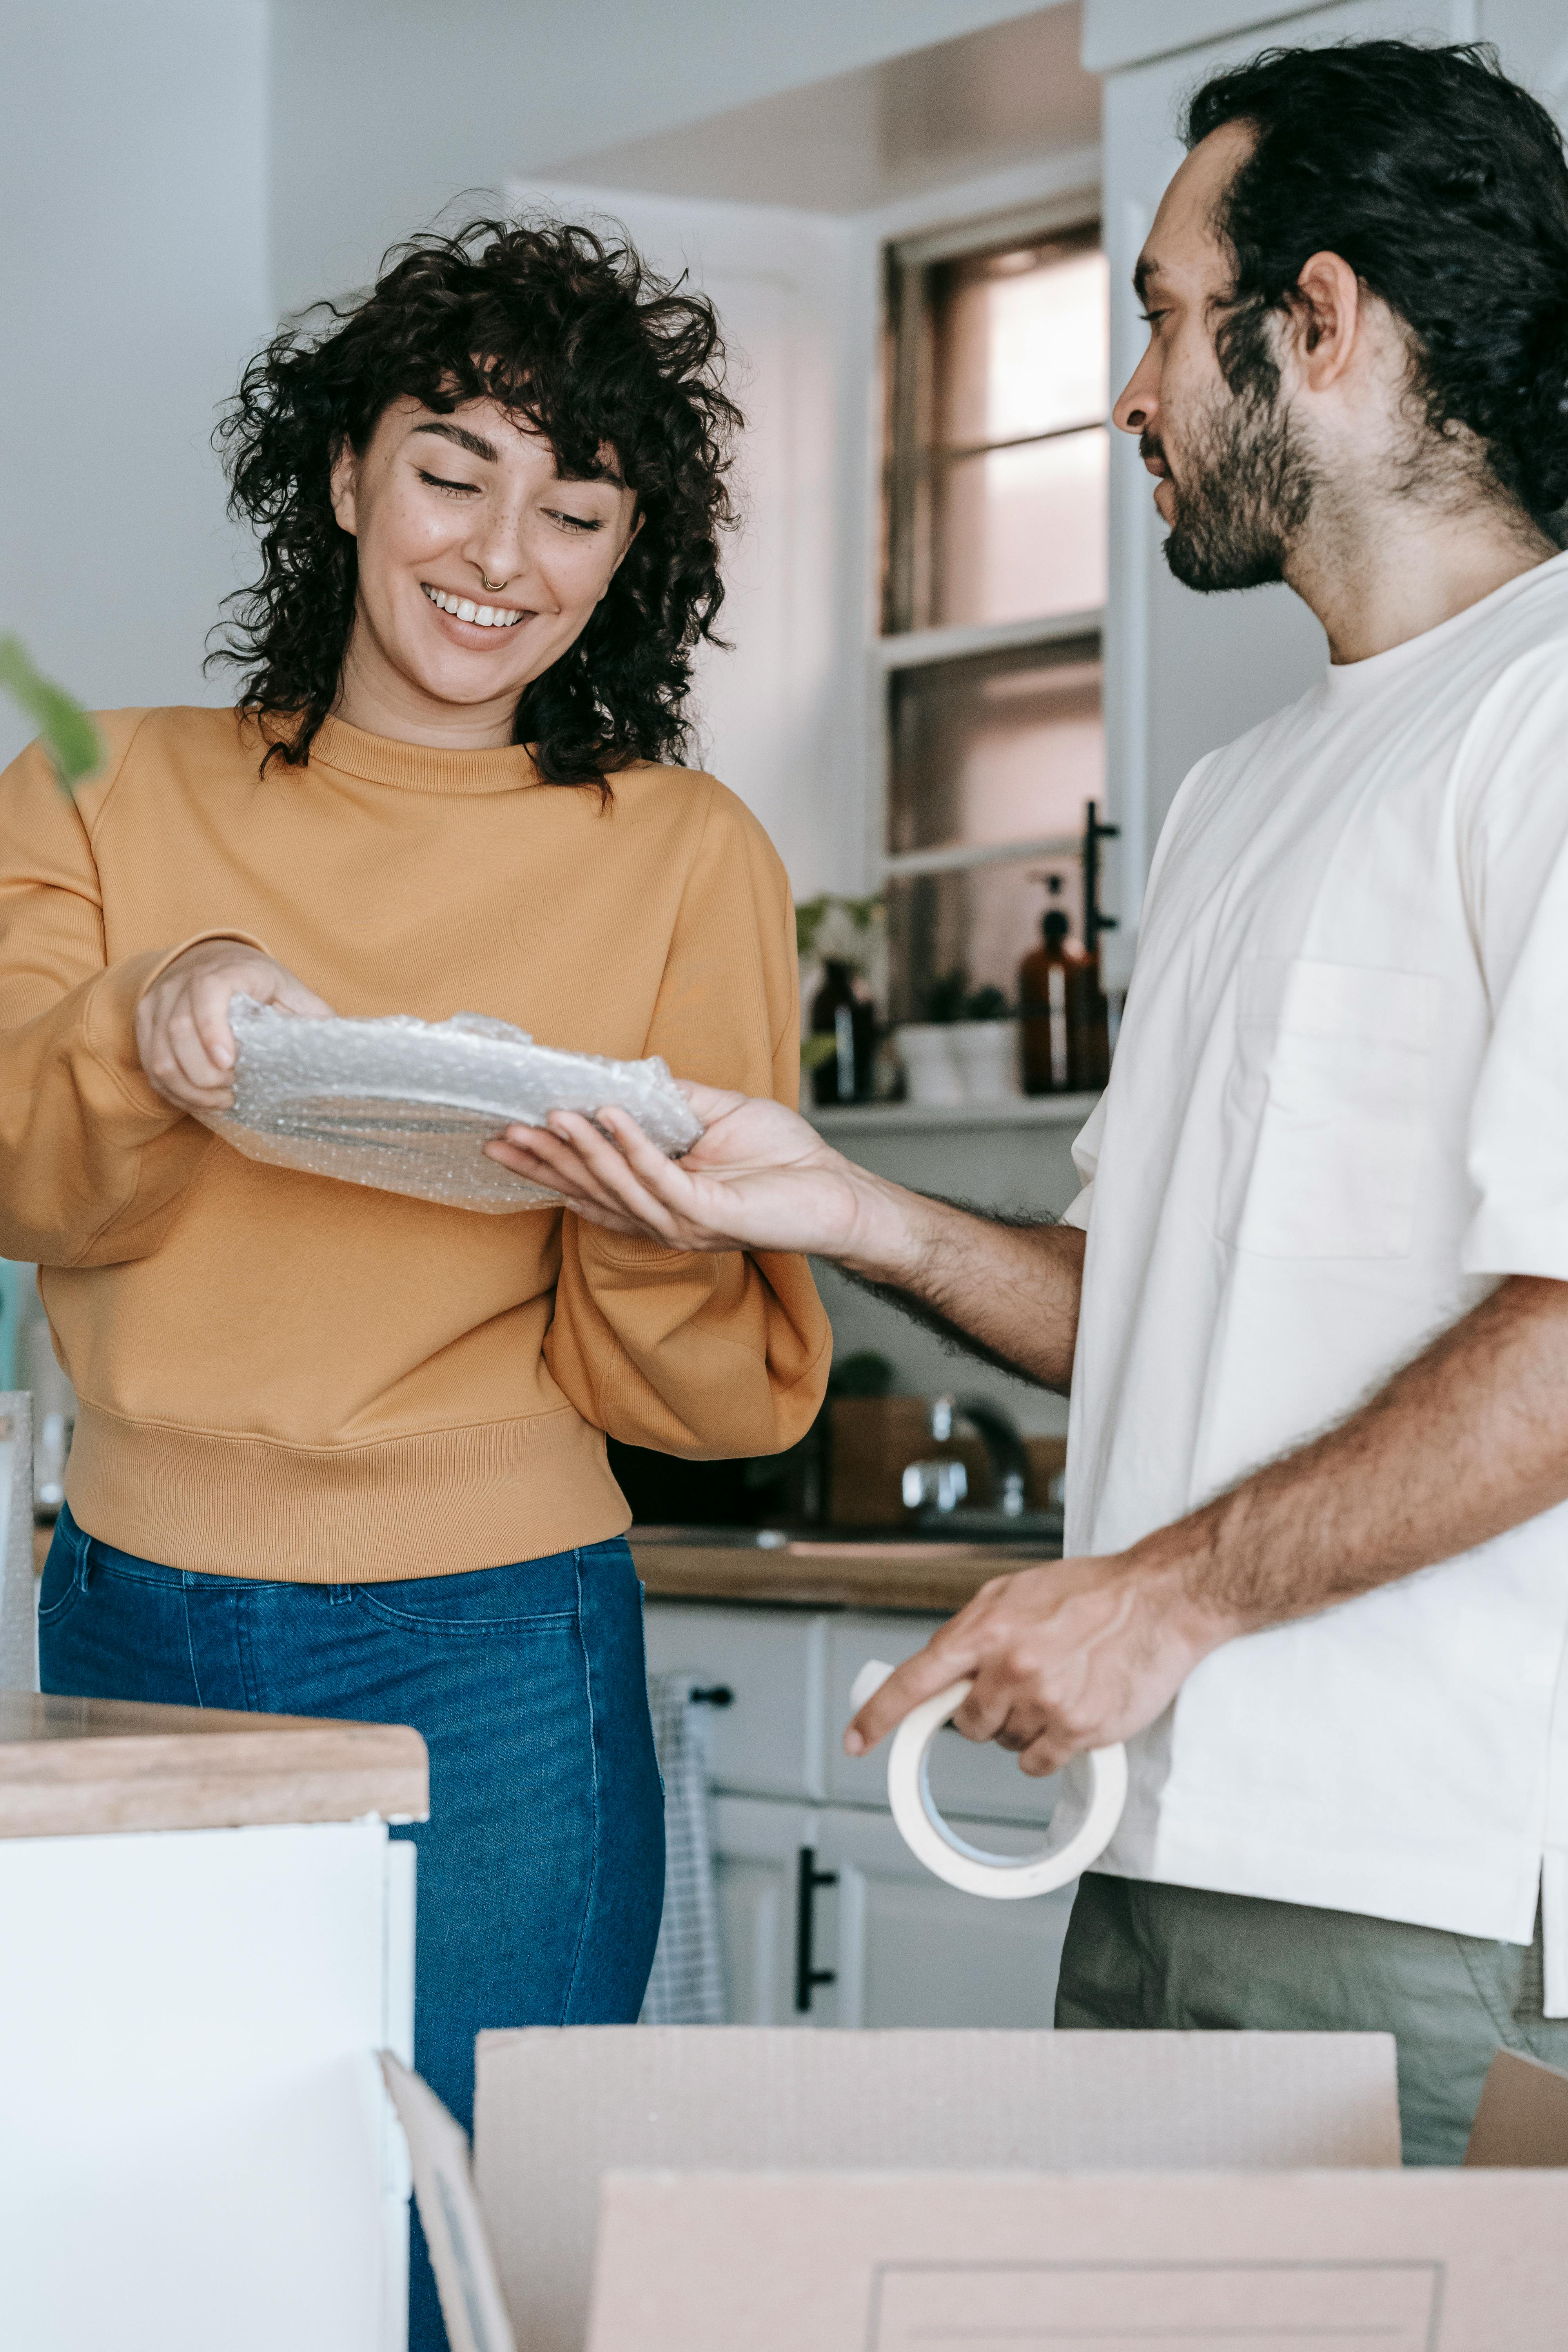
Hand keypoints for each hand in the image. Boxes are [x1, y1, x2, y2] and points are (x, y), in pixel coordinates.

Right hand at [136, 939, 332, 1113]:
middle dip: (204, 1073)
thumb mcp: (290, 990)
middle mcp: (183, 981)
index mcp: (225, 970)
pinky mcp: (145, 1022)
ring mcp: (158, 1002)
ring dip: (188, 1088)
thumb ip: (311, 1014)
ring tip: (220, 1100)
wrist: (215, 960)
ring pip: (159, 1054)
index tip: (229, 1063)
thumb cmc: (259, 981)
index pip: (208, 993)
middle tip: (232, 1091)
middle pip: (179, 1031)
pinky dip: (173, 1090)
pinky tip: (198, 1100)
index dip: (212, 1029)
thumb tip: (342, 1043)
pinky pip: (149, 1064)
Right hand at [483, 1081, 915, 1268]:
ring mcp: (683, 1222)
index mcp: (658, 1197)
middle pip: (589, 1190)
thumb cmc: (784, 1157)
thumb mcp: (716, 1114)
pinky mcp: (708, 1216)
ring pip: (617, 1186)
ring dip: (581, 1149)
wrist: (837, 1189)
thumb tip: (620, 1080)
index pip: (590, 1182)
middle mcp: (662, 1217)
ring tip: (550, 1116)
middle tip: (501, 1135)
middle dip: (544, 1162)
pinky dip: (633, 1147)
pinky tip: (609, 1118)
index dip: (547, 1162)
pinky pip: (660, 1181)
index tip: (506, 1135)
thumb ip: (669, 1103)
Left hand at [843, 1552, 1232, 1775]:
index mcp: (985, 1629)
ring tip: (1055, 1684)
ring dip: (1020, 1725)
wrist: (1159, 1599)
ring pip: (1003, 1743)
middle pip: (965, 1724)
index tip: (857, 1740)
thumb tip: (942, 1671)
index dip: (879, 1715)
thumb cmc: (1088, 1591)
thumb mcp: (1013, 1592)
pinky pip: (1037, 1762)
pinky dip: (1045, 1748)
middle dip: (983, 1710)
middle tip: (1018, 1681)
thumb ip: (972, 1630)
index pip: (916, 1681)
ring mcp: (1044, 1701)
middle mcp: (1009, 1668)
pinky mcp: (1079, 1729)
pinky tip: (1066, 1714)